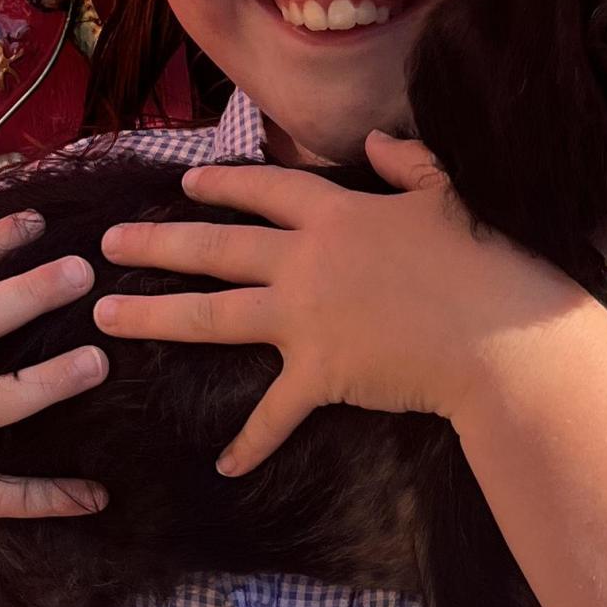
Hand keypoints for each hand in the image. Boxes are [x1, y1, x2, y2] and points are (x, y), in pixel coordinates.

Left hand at [93, 130, 587, 472]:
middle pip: (215, 248)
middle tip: (108, 246)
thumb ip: (408, 162)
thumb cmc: (485, 259)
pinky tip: (224, 465)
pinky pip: (275, 413)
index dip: (222, 186)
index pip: (264, 190)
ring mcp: (306, 318)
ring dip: (155, 316)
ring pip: (213, 315)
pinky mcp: (319, 374)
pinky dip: (251, 443)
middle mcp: (305, 261)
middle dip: (156, 244)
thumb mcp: (448, 191)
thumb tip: (379, 140)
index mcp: (336, 213)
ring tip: (105, 316)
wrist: (501, 333)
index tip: (184, 184)